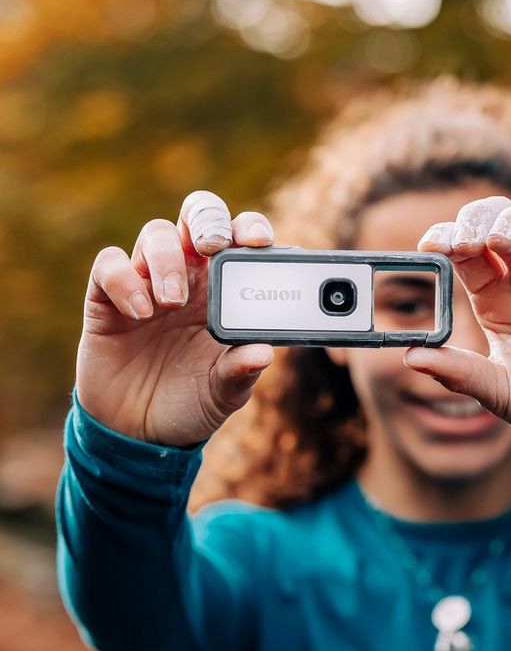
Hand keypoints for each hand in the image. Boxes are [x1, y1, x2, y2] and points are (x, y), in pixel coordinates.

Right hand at [76, 191, 275, 446]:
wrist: (140, 434)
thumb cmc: (192, 402)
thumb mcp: (224, 393)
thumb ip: (242, 371)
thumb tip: (263, 352)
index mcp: (226, 290)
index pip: (241, 239)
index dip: (250, 228)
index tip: (258, 242)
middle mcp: (189, 276)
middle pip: (198, 217)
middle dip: (207, 220)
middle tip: (211, 246)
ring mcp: (148, 283)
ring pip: (156, 234)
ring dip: (167, 259)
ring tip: (172, 303)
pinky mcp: (107, 299)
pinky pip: (110, 264)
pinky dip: (124, 279)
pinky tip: (139, 313)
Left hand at [404, 196, 510, 453]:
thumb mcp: (497, 391)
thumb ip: (459, 373)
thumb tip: (410, 356)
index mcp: (493, 298)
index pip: (465, 250)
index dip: (447, 237)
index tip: (430, 246)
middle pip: (498, 222)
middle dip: (478, 220)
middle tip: (465, 240)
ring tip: (500, 242)